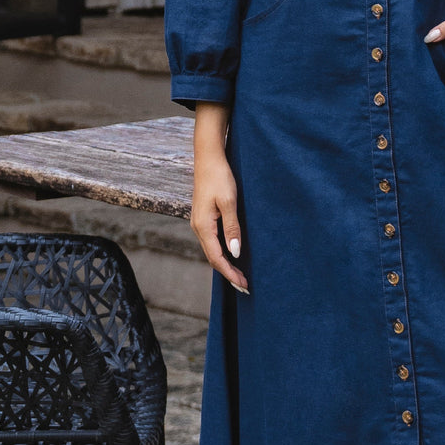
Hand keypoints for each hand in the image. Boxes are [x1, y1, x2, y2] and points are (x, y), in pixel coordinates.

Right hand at [191, 103, 248, 291]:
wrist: (208, 158)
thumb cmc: (220, 177)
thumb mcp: (230, 202)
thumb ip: (232, 228)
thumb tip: (235, 252)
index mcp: (203, 226)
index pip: (217, 258)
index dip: (230, 273)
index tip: (244, 285)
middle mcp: (198, 228)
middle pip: (213, 258)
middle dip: (229, 273)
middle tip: (245, 287)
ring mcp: (200, 223)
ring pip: (212, 251)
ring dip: (226, 264)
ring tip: (240, 276)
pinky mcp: (204, 218)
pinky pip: (212, 241)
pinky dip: (223, 253)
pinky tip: (232, 255)